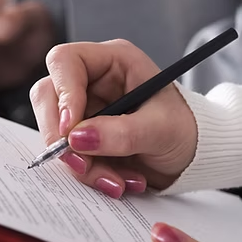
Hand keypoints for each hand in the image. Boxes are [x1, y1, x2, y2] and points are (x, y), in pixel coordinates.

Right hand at [29, 40, 196, 197]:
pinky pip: (67, 153)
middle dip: (60, 136)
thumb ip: (121, 133)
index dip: (62, 93)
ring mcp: (83, 109)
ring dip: (79, 162)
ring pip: (54, 130)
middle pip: (48, 96)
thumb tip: (76, 139)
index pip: (65, 61)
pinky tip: (115, 180)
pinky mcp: (81, 136)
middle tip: (81, 163)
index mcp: (112, 61)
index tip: (70, 128)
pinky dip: (87, 172)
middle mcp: (91, 81)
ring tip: (115, 180)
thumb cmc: (186, 129)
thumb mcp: (162, 129)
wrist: (193, 156)